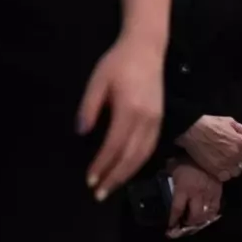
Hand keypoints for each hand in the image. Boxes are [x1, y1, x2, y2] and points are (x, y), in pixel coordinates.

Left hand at [80, 34, 165, 200]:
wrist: (147, 48)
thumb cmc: (118, 63)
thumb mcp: (97, 81)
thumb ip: (89, 108)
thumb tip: (81, 133)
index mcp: (130, 109)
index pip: (114, 145)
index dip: (102, 165)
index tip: (89, 179)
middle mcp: (146, 119)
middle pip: (131, 156)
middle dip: (115, 177)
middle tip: (99, 193)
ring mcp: (156, 120)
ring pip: (144, 154)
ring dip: (128, 173)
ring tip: (113, 187)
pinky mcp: (160, 119)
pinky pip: (151, 147)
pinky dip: (139, 163)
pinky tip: (129, 169)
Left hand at [166, 161, 222, 237]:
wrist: (209, 151)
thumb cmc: (188, 158)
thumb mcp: (174, 165)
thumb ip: (168, 174)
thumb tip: (162, 176)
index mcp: (184, 189)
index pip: (177, 209)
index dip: (173, 220)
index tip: (170, 226)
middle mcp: (197, 195)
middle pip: (194, 216)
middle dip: (188, 223)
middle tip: (184, 224)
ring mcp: (209, 194)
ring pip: (206, 214)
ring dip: (200, 220)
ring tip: (195, 221)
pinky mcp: (219, 191)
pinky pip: (216, 207)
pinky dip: (211, 213)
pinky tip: (207, 214)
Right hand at [178, 115, 241, 182]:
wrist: (192, 131)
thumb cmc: (209, 124)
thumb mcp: (229, 121)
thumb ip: (240, 129)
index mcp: (241, 143)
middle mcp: (235, 155)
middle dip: (240, 162)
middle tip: (234, 159)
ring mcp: (225, 163)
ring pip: (235, 172)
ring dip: (232, 169)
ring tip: (227, 165)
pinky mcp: (214, 169)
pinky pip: (224, 177)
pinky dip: (224, 175)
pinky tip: (220, 170)